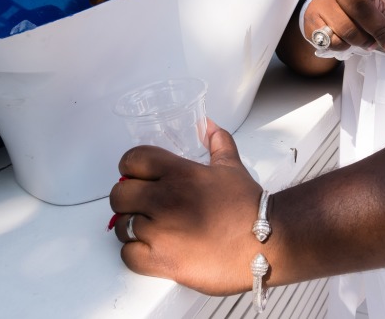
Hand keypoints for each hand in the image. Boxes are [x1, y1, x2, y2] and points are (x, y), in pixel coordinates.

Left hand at [110, 120, 262, 294]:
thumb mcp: (231, 167)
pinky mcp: (160, 261)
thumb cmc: (249, 206)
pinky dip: (135, 253)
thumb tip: (208, 124)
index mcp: (179, 173)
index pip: (132, 160)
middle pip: (119, 194)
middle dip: (128, 199)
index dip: (131, 168)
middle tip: (143, 206)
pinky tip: (152, 249)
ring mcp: (160, 232)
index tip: (138, 177)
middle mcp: (164, 199)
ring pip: (121, 225)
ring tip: (151, 230)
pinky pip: (127, 254)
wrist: (265, 242)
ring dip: (132, 227)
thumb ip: (217, 142)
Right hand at [303, 0, 384, 53]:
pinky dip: (345, 45)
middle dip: (379, 29)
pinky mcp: (312, 20)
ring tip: (370, 43)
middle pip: (360, 8)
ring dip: (363, 40)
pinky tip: (348, 42)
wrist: (321, 12)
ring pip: (346, 27)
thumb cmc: (354, 6)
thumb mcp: (375, 8)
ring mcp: (322, 2)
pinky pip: (332, 39)